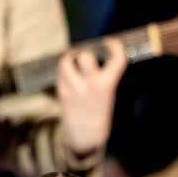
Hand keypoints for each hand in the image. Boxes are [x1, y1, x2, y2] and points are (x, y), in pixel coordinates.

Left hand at [55, 40, 129, 158]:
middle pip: (85, 58)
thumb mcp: (109, 92)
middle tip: (86, 55)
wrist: (87, 134)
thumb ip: (105, 74)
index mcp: (108, 86)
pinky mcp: (62, 93)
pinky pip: (60, 72)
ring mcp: (75, 90)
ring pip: (66, 62)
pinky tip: (69, 71)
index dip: (115, 45)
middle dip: (86, 53)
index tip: (109, 42)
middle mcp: (91, 87)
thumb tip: (96, 50)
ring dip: (70, 57)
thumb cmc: (100, 109)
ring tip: (74, 60)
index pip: (117, 58)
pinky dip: (64, 68)